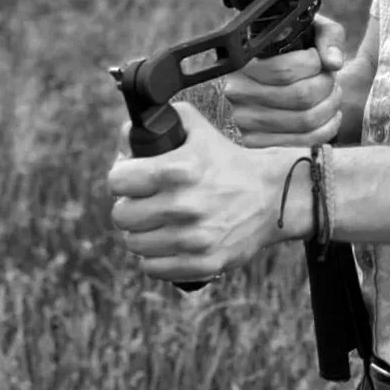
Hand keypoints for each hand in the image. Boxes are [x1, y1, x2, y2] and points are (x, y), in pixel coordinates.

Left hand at [108, 102, 288, 281]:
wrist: (272, 195)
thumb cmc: (228, 162)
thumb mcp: (198, 131)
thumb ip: (160, 122)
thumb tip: (126, 136)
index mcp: (179, 169)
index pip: (118, 181)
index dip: (123, 177)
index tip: (132, 179)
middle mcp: (184, 205)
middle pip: (121, 215)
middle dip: (130, 206)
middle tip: (145, 201)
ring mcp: (193, 238)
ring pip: (134, 243)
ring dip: (143, 233)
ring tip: (159, 222)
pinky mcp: (202, 263)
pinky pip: (153, 267)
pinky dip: (157, 256)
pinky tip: (170, 242)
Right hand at [223, 14, 346, 147]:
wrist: (230, 77)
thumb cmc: (271, 48)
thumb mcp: (295, 27)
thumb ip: (324, 35)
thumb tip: (334, 63)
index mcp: (240, 61)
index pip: (286, 70)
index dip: (314, 63)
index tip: (317, 58)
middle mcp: (236, 92)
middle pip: (301, 96)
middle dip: (327, 85)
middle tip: (330, 77)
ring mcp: (242, 121)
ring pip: (305, 120)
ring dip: (330, 106)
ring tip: (333, 93)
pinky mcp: (252, 141)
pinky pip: (301, 140)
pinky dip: (327, 128)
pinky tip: (332, 115)